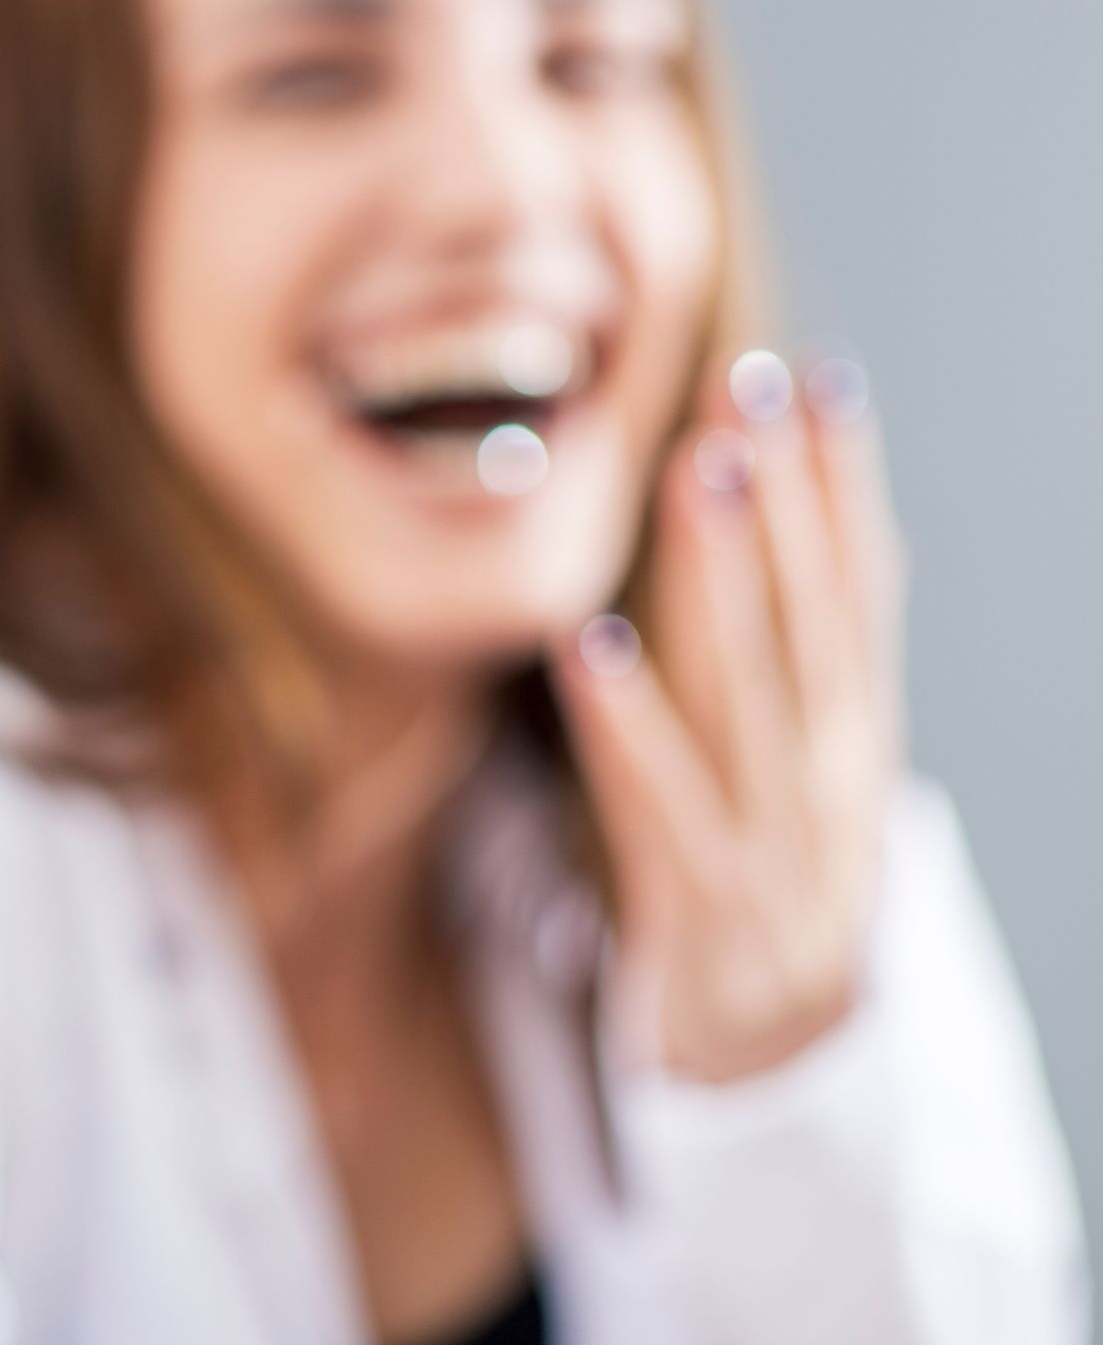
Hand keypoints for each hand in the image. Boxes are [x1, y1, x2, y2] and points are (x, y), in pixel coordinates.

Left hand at [546, 346, 908, 1082]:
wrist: (780, 1074)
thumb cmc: (767, 875)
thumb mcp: (799, 763)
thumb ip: (790, 654)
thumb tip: (787, 512)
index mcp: (856, 736)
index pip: (862, 591)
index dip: (846, 483)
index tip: (821, 378)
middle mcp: (832, 781)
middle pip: (813, 619)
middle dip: (787, 496)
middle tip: (750, 386)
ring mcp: (776, 847)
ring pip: (753, 692)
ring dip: (728, 576)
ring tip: (699, 470)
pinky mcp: (702, 909)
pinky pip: (659, 804)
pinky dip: (629, 722)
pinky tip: (589, 638)